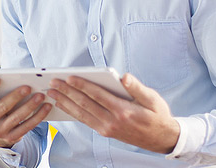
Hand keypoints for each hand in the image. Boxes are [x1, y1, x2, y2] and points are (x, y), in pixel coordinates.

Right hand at [0, 77, 51, 147]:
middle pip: (3, 107)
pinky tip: (46, 107)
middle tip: (28, 87)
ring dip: (30, 106)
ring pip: (17, 118)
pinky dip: (38, 116)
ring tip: (41, 95)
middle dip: (16, 96)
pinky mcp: (12, 137)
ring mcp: (0, 131)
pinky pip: (27, 126)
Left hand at [47, 73, 179, 153]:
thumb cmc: (157, 115)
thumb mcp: (152, 98)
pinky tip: (64, 105)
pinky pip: (85, 120)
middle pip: (85, 104)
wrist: (162, 138)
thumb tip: (124, 77)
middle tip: (53, 83)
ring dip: (65, 102)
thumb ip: (136, 87)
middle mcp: (112, 121)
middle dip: (67, 92)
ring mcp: (107, 128)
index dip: (82, 85)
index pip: (97, 95)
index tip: (69, 77)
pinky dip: (72, 112)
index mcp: (123, 110)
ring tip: (53, 93)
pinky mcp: (105, 131)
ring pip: (81, 114)